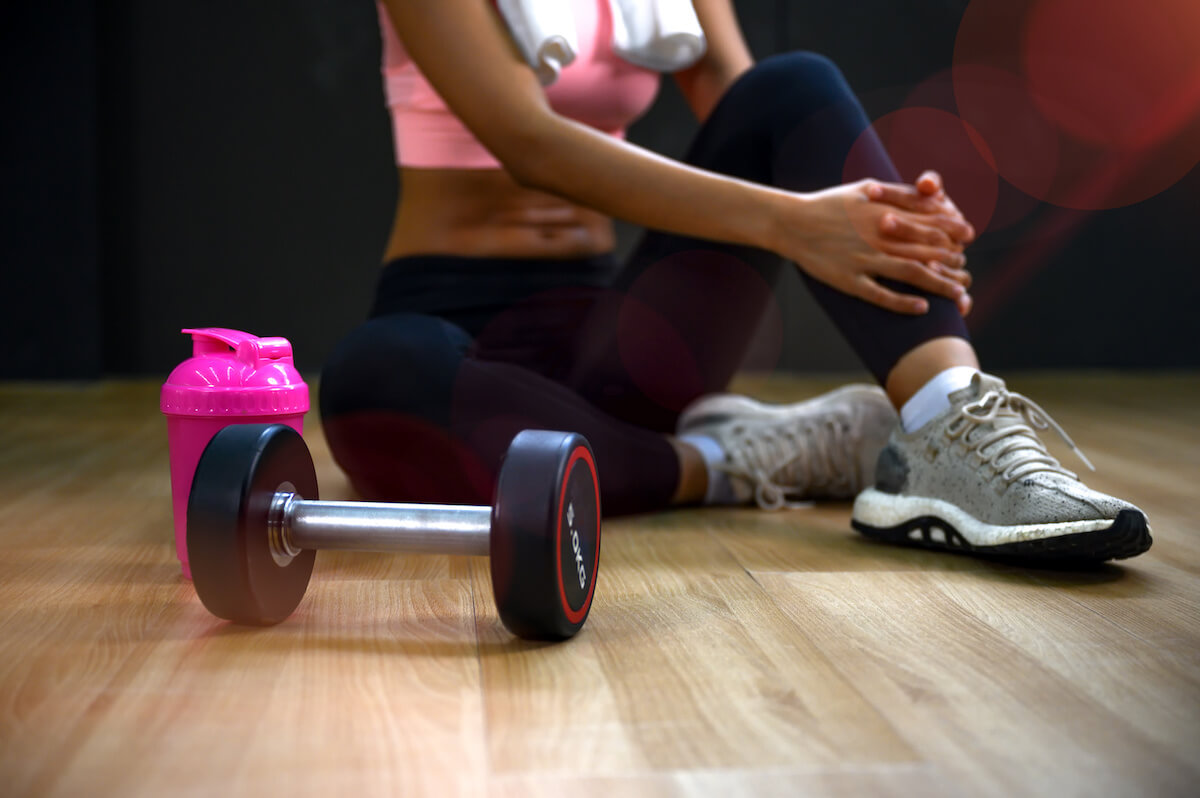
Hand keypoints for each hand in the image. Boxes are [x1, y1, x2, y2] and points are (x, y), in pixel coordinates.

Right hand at [772, 180, 969, 314]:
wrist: (792, 222)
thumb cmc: (830, 203)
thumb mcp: (867, 187)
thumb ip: (899, 193)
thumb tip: (931, 195)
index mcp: (885, 213)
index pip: (930, 222)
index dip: (953, 230)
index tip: (968, 236)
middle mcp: (879, 237)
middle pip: (927, 250)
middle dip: (952, 260)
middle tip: (965, 269)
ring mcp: (864, 260)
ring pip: (911, 273)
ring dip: (939, 284)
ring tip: (958, 294)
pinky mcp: (848, 280)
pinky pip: (881, 295)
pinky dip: (903, 302)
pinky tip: (922, 307)